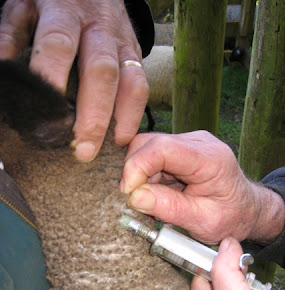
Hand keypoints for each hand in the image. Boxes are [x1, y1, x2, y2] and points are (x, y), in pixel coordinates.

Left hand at [0, 0, 148, 160]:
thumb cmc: (52, 2)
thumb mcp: (24, 7)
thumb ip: (11, 35)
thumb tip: (4, 74)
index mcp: (64, 9)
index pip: (59, 44)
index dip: (53, 78)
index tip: (47, 114)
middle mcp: (99, 27)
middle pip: (101, 71)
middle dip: (94, 114)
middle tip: (84, 149)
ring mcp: (122, 42)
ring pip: (130, 82)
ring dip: (121, 118)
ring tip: (112, 147)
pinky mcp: (136, 54)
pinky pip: (142, 86)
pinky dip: (134, 114)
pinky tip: (124, 136)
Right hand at [120, 131, 284, 243]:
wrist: (246, 210)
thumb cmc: (231, 216)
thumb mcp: (202, 221)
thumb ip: (169, 208)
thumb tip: (134, 197)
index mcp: (210, 158)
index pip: (163, 148)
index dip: (137, 167)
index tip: (127, 193)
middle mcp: (198, 143)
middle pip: (149, 144)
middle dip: (135, 172)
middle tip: (136, 200)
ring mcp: (188, 143)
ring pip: (147, 149)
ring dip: (140, 176)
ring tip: (151, 201)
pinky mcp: (181, 150)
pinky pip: (152, 156)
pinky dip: (147, 176)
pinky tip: (156, 193)